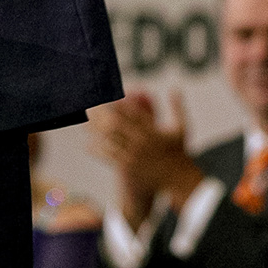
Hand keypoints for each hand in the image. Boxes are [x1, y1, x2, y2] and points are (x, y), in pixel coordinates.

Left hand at [90, 91, 206, 228]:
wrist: (179, 180)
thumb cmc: (180, 152)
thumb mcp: (182, 128)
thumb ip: (178, 107)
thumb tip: (175, 87)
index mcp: (153, 131)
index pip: (131, 113)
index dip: (117, 104)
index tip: (106, 98)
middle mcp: (142, 142)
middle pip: (116, 125)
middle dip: (100, 115)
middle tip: (89, 108)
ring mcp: (134, 155)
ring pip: (110, 141)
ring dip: (95, 132)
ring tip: (84, 124)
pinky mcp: (129, 168)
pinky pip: (110, 157)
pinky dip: (98, 151)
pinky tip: (89, 145)